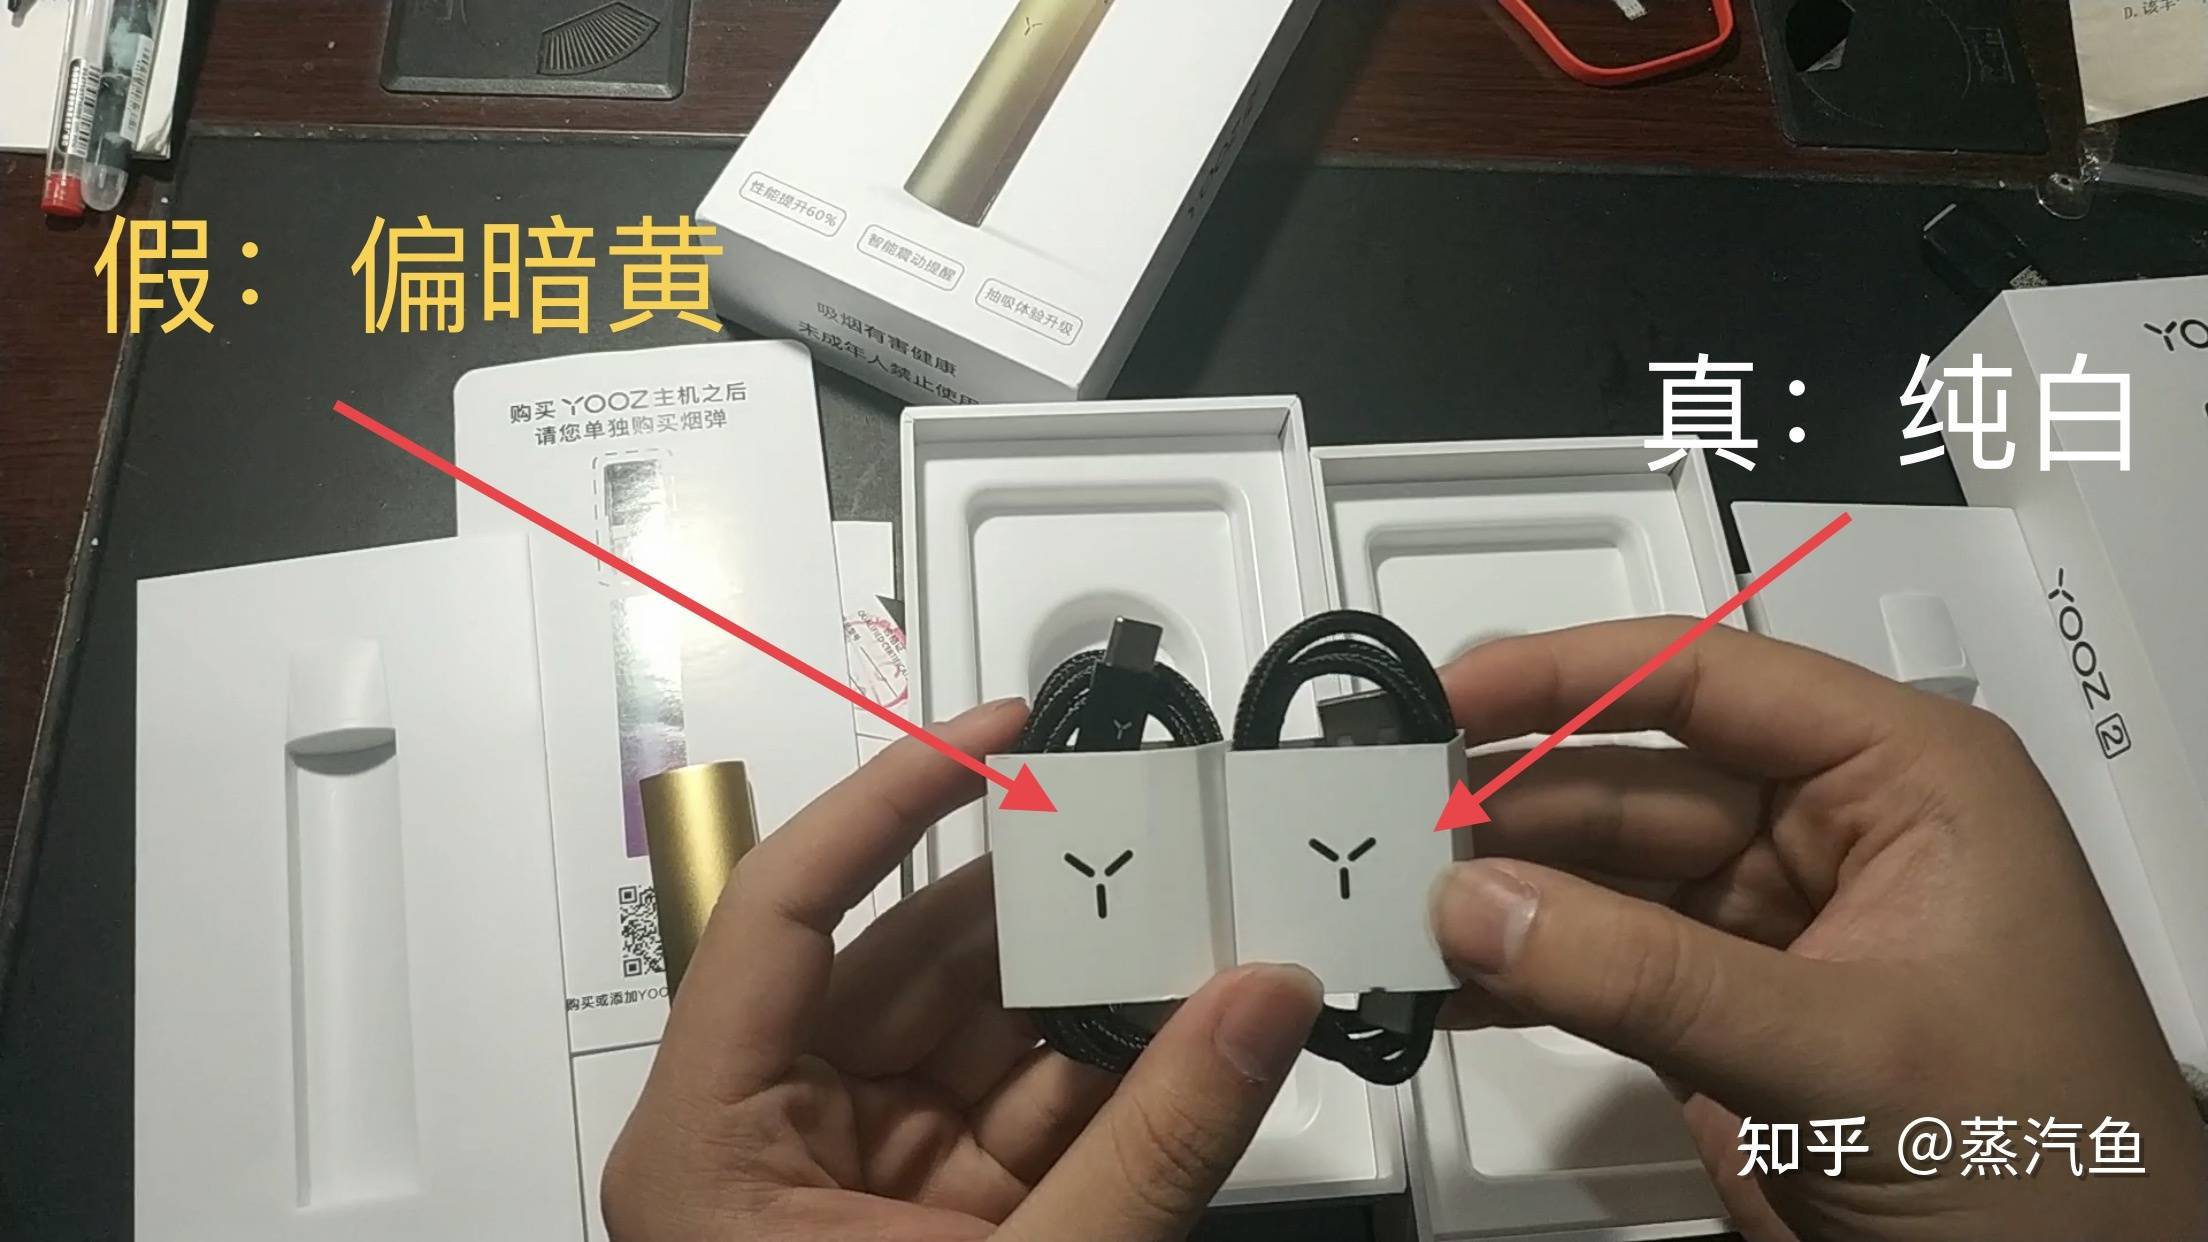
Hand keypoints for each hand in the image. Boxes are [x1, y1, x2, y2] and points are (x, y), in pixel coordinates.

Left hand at [601, 697, 1324, 1241]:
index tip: (997, 737)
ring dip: (1092, 986)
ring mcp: (853, 1185)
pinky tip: (1185, 1022)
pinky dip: (1108, 1075)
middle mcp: (770, 1142)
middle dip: (1041, 900)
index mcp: (713, 1142)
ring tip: (1194, 913)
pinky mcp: (928, 1228)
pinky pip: (1023, 1115)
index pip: (785, 907)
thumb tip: (1259, 1002)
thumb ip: (1152, 1148)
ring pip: (980, 1036)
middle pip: (904, 962)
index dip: (892, 799)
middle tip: (1148, 831)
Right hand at [1431, 619, 2207, 1241]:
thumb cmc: (2062, 1167)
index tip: (1454, 693)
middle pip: (1634, 780)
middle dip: (1511, 802)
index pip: (1712, 682)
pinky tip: (1442, 986)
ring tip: (1394, 905)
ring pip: (1600, 880)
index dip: (1573, 676)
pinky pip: (1596, 972)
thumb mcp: (1849, 1049)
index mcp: (1905, 783)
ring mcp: (1771, 936)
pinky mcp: (1726, 1025)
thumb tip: (1480, 906)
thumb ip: (1651, 976)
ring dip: (1499, 895)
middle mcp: (1833, 837)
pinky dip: (1518, 978)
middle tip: (1389, 821)